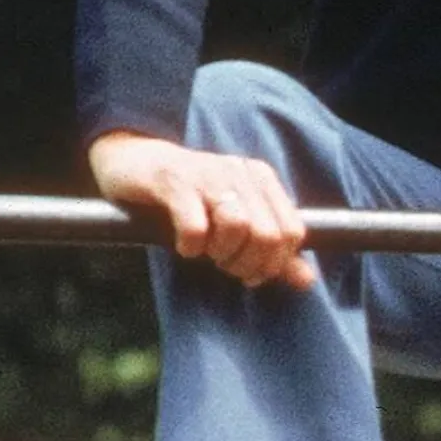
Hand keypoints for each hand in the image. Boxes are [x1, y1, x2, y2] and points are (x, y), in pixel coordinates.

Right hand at [91, 130, 313, 289]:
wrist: (132, 159)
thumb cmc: (187, 197)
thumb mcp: (234, 221)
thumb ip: (272, 251)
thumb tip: (307, 281)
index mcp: (261, 179)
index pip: (293, 232)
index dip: (275, 263)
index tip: (250, 272)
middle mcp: (240, 172)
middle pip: (268, 234)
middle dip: (247, 263)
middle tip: (223, 264)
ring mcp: (208, 175)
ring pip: (238, 226)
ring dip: (221, 252)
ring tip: (205, 252)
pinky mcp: (175, 181)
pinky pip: (196, 226)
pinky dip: (192, 246)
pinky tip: (185, 245)